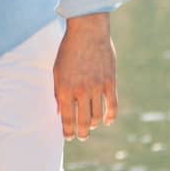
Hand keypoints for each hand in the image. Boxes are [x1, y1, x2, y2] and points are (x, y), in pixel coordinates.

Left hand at [53, 13, 117, 140]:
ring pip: (97, 116)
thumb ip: (58, 91)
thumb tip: (59, 111)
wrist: (87, 32)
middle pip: (83, 120)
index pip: (67, 117)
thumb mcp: (57, 70)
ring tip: (91, 128)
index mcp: (65, 88)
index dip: (67, 130)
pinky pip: (112, 105)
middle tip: (81, 137)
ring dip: (94, 125)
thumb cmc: (68, 50)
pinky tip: (108, 121)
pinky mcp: (110, 82)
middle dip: (82, 132)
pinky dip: (110, 116)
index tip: (68, 138)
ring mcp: (97, 87)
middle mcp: (81, 91)